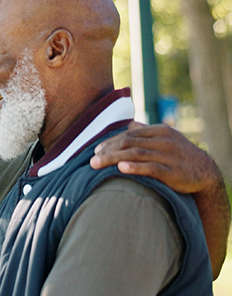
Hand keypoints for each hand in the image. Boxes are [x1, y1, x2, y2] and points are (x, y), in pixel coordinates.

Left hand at [91, 121, 221, 193]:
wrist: (205, 171)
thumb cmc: (179, 155)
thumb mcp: (166, 139)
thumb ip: (147, 131)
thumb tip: (130, 124)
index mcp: (159, 131)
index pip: (129, 134)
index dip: (110, 142)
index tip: (96, 150)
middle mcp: (163, 141)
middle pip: (129, 143)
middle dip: (108, 151)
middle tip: (91, 160)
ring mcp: (169, 155)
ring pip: (136, 154)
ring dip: (113, 158)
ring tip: (96, 164)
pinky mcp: (173, 171)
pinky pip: (151, 168)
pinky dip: (135, 167)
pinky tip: (121, 169)